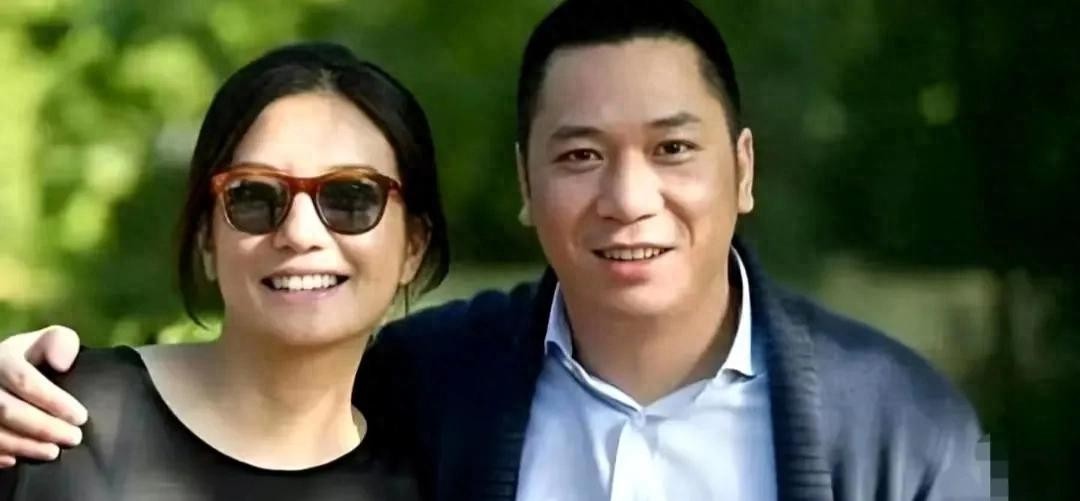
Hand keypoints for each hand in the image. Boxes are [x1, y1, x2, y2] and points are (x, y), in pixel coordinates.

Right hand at [0, 326, 86, 466]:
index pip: (25, 381)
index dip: (54, 401)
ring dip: (24, 445)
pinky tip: (17, 460)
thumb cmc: (34, 357)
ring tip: (53, 452)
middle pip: (7, 410)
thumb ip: (60, 343)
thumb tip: (61, 363)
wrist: (3, 369)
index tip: (81, 417)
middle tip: (74, 438)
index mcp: (2, 358)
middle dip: (43, 427)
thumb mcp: (48, 342)